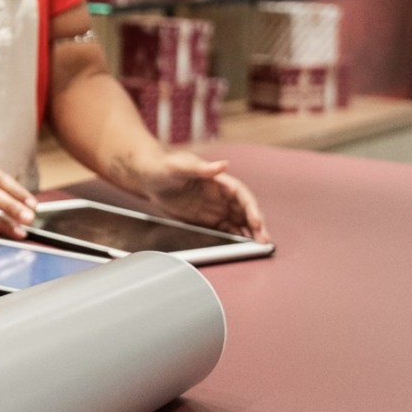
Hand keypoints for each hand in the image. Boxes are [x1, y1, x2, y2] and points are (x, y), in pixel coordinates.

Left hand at [135, 151, 270, 242]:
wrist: (147, 177)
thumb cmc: (162, 166)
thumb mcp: (179, 166)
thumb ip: (200, 168)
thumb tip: (224, 164)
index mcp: (218, 180)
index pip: (241, 194)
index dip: (251, 208)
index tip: (256, 221)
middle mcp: (220, 195)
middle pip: (245, 210)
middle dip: (257, 225)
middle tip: (264, 240)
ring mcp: (215, 207)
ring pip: (239, 221)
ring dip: (250, 233)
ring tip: (259, 246)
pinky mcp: (207, 219)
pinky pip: (226, 229)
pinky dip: (236, 237)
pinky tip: (242, 246)